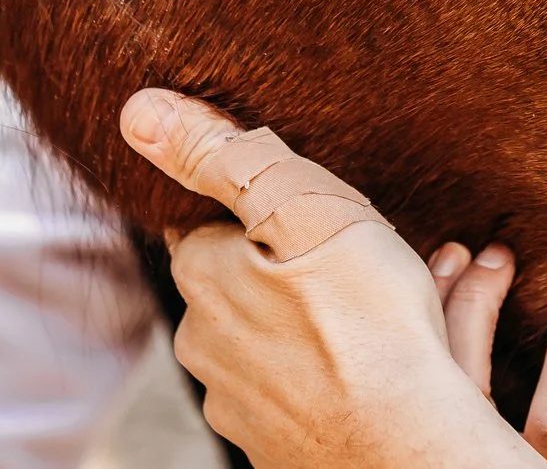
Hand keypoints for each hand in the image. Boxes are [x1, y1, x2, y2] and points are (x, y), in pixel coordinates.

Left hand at [121, 88, 546, 468]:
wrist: (407, 448)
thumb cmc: (368, 324)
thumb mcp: (297, 204)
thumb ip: (220, 155)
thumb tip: (138, 111)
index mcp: (202, 276)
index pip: (208, 217)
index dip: (258, 203)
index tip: (305, 203)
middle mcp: (203, 343)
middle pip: (239, 278)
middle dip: (284, 261)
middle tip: (354, 251)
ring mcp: (237, 401)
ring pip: (267, 336)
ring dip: (308, 316)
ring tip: (377, 307)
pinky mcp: (274, 443)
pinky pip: (296, 384)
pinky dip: (325, 368)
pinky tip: (368, 360)